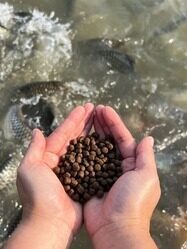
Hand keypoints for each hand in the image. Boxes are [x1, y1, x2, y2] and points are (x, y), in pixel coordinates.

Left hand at [17, 103, 93, 240]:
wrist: (51, 222)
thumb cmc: (39, 195)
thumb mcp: (29, 169)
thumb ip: (34, 148)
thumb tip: (37, 131)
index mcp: (48, 156)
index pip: (62, 133)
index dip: (73, 119)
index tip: (84, 107)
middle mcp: (62, 161)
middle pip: (75, 137)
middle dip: (84, 122)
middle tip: (95, 108)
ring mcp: (74, 169)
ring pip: (84, 146)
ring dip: (92, 132)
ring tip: (100, 119)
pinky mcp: (84, 179)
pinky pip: (91, 160)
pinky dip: (97, 149)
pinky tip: (104, 140)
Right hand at [84, 105, 160, 247]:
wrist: (115, 228)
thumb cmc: (133, 201)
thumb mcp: (146, 177)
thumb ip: (146, 156)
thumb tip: (148, 138)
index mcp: (132, 163)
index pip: (122, 138)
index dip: (114, 123)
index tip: (104, 109)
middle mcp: (117, 165)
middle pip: (109, 140)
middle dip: (102, 124)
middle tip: (94, 109)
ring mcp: (102, 172)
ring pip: (96, 147)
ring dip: (92, 132)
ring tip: (86, 117)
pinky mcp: (89, 178)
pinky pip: (85, 160)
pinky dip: (82, 148)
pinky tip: (76, 137)